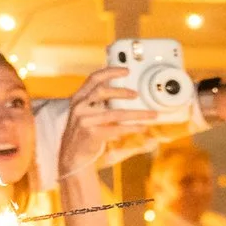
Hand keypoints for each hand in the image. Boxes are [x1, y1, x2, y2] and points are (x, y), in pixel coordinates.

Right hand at [57, 66, 155, 182]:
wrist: (73, 154)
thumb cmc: (85, 131)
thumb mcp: (87, 112)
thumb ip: (99, 101)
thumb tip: (122, 90)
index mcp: (79, 98)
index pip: (93, 79)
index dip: (110, 72)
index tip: (126, 70)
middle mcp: (79, 107)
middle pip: (102, 92)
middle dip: (122, 91)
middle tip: (137, 94)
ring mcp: (84, 120)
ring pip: (116, 113)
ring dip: (138, 114)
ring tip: (152, 114)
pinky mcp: (92, 134)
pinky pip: (117, 129)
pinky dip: (133, 128)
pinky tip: (143, 128)